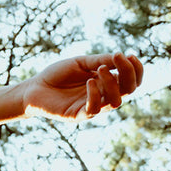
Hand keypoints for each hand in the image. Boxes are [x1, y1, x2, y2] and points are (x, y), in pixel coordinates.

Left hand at [20, 53, 143, 120]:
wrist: (34, 88)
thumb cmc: (57, 75)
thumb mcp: (81, 63)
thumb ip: (100, 60)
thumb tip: (121, 56)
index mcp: (107, 83)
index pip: (131, 80)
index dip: (136, 70)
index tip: (130, 55)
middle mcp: (103, 96)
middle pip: (129, 90)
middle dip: (128, 73)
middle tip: (117, 58)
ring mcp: (92, 107)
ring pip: (115, 102)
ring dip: (112, 83)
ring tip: (99, 69)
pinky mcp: (79, 116)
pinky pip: (94, 110)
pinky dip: (95, 95)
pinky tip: (89, 82)